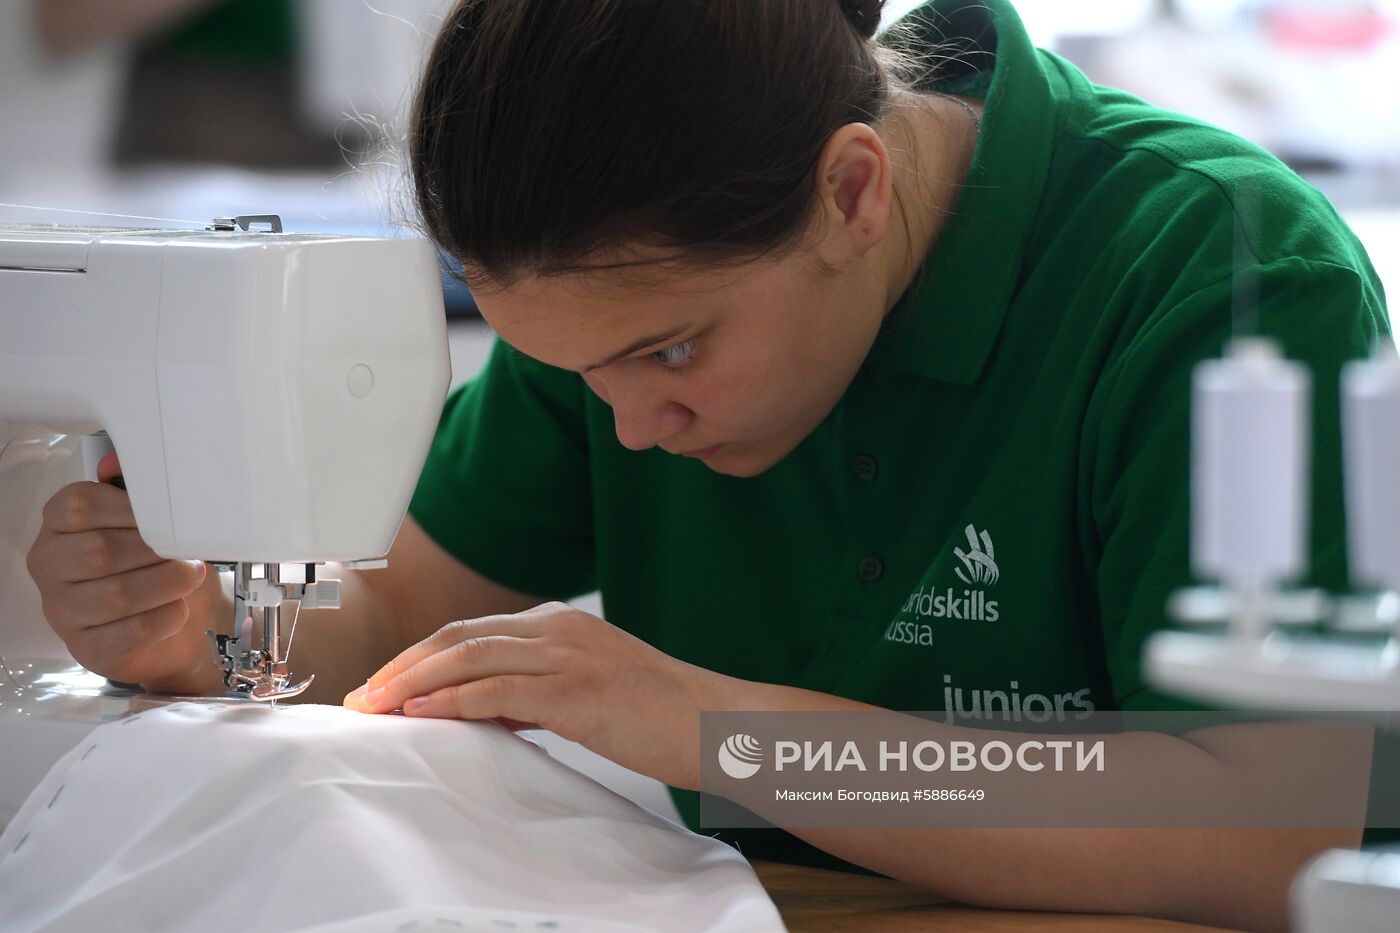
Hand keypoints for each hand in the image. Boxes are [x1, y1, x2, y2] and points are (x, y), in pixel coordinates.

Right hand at [24, 452, 224, 691]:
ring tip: (191, 577)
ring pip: (114, 595)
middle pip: (99, 552)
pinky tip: (179, 609)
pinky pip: (128, 633)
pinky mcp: (87, 649)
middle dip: (155, 551)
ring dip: (166, 584)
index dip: (130, 509)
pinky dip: (164, 619)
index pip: (78, 506)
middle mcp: (51, 567)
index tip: (166, 515)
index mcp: (59, 526)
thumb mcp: (151, 521)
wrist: (179, 624)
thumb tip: (116, 463)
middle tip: (187, 552)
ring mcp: (64, 611)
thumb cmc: (160, 564)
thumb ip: (135, 490)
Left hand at [344, 602, 719, 787]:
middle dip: (403, 665)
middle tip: (364, 694)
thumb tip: (480, 708)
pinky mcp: (575, 689)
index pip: (471, 631)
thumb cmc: (656, 714)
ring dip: (413, 681)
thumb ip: (534, 691)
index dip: (420, 656)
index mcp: (560, 623)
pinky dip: (450, 699)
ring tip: (377, 704)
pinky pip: (495, 689)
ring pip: (468, 656)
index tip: (385, 683)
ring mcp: (566, 654)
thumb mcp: (587, 691)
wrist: (712, 723)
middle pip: (458, 636)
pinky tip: (422, 712)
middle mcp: (558, 628)